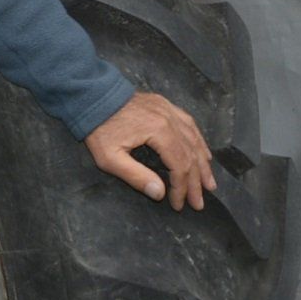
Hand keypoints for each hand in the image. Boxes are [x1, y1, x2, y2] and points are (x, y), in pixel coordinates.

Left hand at [83, 90, 213, 209]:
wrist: (91, 94)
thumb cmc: (98, 128)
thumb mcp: (109, 158)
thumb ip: (135, 176)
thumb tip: (160, 193)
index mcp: (159, 131)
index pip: (180, 166)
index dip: (181, 188)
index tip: (179, 205)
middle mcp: (170, 119)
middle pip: (191, 155)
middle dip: (196, 182)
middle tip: (198, 203)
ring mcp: (169, 110)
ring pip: (194, 140)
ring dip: (203, 164)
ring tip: (209, 184)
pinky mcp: (164, 105)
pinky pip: (189, 124)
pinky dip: (199, 142)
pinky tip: (203, 153)